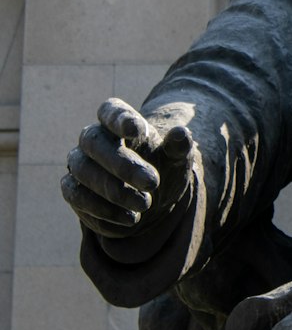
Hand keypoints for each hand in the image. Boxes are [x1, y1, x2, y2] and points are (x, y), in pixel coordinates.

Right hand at [61, 98, 194, 240]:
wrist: (150, 198)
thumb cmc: (163, 168)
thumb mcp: (177, 159)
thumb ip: (179, 146)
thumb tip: (181, 132)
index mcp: (119, 121)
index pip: (110, 111)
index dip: (120, 118)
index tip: (138, 130)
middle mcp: (93, 139)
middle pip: (94, 141)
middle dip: (122, 164)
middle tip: (153, 183)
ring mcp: (80, 164)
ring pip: (82, 170)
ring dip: (113, 190)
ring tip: (145, 205)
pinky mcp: (73, 190)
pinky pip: (76, 196)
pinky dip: (102, 209)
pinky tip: (130, 219)